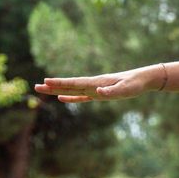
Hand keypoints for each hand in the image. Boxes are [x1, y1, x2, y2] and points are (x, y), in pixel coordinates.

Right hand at [34, 67, 156, 102]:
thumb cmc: (135, 84)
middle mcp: (93, 85)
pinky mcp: (99, 93)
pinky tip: (62, 98)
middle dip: (53, 87)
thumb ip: (112, 92)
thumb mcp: (126, 90)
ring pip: (73, 90)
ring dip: (58, 90)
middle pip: (69, 86)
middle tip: (35, 87)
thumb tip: (98, 93)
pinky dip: (72, 97)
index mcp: (97, 83)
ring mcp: (95, 88)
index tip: (45, 82)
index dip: (60, 83)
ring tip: (43, 89)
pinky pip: (82, 96)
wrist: (143, 79)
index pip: (75, 83)